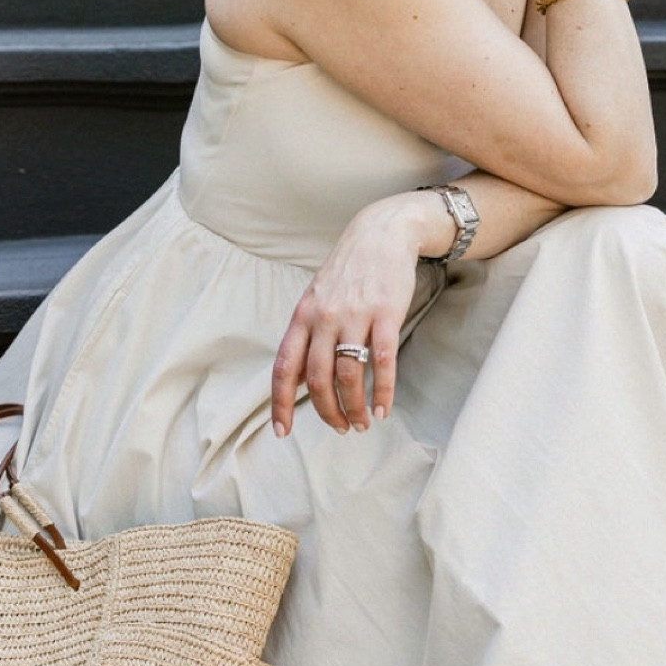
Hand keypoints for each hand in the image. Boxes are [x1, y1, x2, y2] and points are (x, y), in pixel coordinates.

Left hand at [271, 192, 444, 435]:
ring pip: (348, 376)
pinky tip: (383, 408)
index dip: (280, 403)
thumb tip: (299, 379)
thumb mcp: (316, 298)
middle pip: (317, 379)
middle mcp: (324, 318)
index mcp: (303, 316)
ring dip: (355, 408)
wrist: (381, 233)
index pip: (284, 367)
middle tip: (339, 428)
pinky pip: (382, 362)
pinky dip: (382, 391)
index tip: (281, 431)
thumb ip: (307, 336)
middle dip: (327, 412)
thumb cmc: (348, 271)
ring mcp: (355, 316)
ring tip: (362, 422)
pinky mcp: (385, 315)